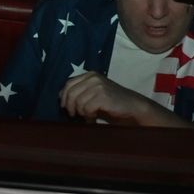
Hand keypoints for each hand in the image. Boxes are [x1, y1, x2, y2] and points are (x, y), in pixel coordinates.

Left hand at [59, 72, 187, 127]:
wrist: (133, 106)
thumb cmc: (111, 102)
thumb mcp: (93, 93)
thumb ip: (79, 92)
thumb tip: (60, 96)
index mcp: (89, 75)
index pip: (68, 84)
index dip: (64, 97)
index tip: (66, 108)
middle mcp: (93, 77)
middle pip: (70, 92)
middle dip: (70, 107)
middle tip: (75, 116)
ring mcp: (98, 85)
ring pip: (78, 102)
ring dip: (81, 113)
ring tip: (89, 116)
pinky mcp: (103, 95)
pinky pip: (87, 108)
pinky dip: (89, 116)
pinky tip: (94, 118)